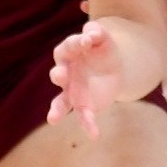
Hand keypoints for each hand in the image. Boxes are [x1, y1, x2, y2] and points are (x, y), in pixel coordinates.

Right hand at [47, 21, 124, 138]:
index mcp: (69, 52)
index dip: (76, 43)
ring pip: (61, 102)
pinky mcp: (83, 105)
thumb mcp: (103, 37)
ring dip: (56, 110)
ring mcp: (72, 91)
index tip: (87, 41)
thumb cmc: (102, 48)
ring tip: (52, 119)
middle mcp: (66, 73)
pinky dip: (88, 125)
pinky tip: (95, 134)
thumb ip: (96, 32)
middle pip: (57, 74)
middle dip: (58, 75)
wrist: (114, 68)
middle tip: (60, 75)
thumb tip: (90, 35)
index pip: (68, 46)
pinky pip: (83, 116)